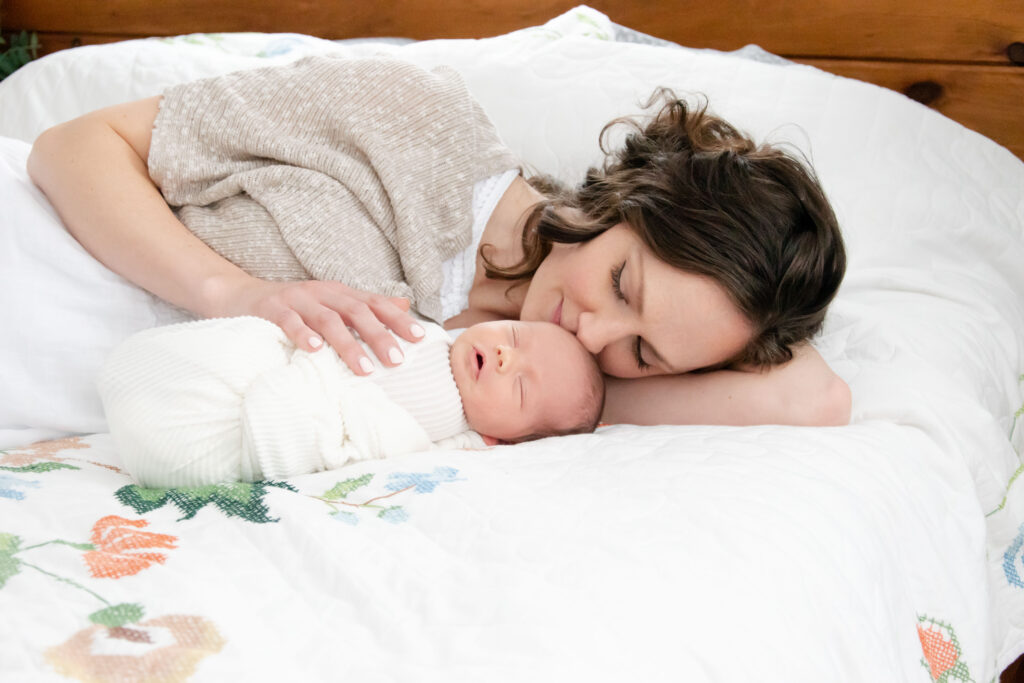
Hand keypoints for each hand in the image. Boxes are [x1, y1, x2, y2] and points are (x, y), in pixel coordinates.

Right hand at [221, 278, 425, 374]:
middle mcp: (321, 293)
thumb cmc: (292, 308)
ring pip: (327, 320)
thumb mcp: (330, 304)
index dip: (397, 319)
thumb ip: (365, 307)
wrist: (238, 296)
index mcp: (339, 293)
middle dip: (379, 336)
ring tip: (365, 368)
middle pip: (356, 312)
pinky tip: (315, 351)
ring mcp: (296, 300)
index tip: (419, 337)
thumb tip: (405, 306)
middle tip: (397, 360)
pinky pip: (289, 322)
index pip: (374, 303)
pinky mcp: (271, 309)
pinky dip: (303, 335)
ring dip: (348, 344)